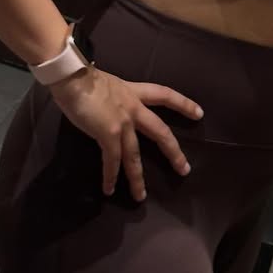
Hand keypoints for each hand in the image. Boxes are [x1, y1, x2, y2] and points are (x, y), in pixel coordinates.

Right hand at [50, 64, 202, 199]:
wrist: (72, 76)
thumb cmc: (83, 77)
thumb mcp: (107, 84)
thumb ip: (114, 99)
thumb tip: (109, 110)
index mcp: (133, 92)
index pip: (165, 95)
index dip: (183, 104)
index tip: (199, 113)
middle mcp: (133, 107)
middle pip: (160, 131)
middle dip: (173, 151)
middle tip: (184, 169)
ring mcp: (123, 122)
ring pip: (135, 155)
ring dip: (137, 177)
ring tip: (140, 196)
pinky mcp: (108, 133)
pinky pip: (112, 160)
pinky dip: (110, 175)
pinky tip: (110, 188)